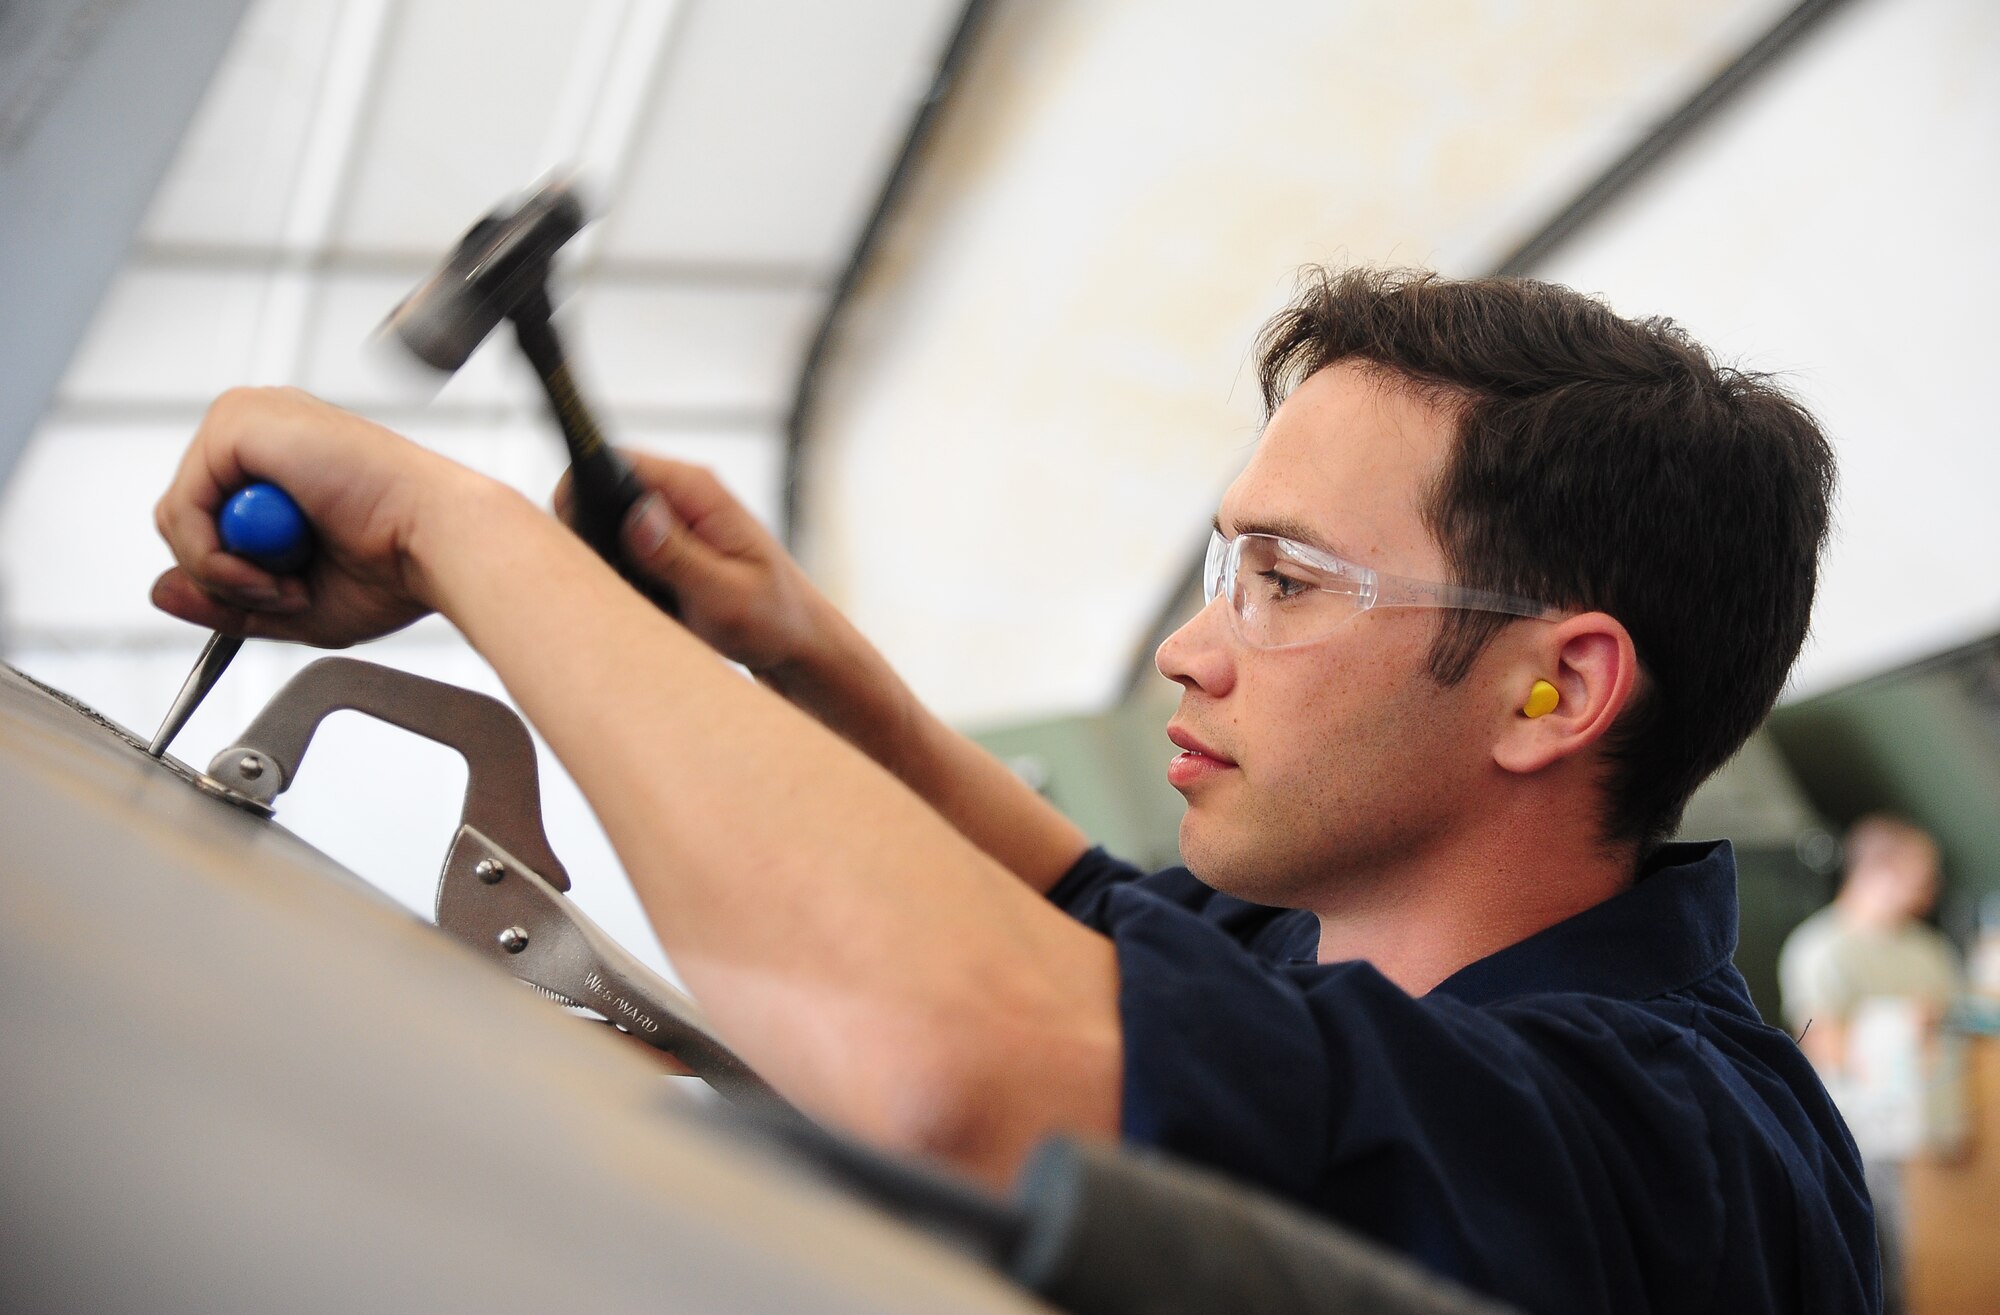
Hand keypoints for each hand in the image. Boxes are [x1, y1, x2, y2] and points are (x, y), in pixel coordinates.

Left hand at [151, 387, 494, 646]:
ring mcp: (248, 419)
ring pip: (177, 516)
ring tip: (290, 576)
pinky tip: (275, 561)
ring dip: (225, 570)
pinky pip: (181, 508)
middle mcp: (262, 431)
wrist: (440, 539)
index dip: (234, 576)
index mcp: (281, 460)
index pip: (208, 521)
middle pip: (186, 517)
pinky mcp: (238, 423)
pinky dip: (215, 556)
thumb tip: (160, 591)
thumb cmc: (397, 564)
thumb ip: (225, 597)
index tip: (292, 595)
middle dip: (228, 574)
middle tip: (293, 590)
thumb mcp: (294, 602)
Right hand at [554, 453, 825, 675]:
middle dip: (592, 535)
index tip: (578, 537)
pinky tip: (651, 606)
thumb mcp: (723, 595)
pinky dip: (624, 577)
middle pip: (603, 492)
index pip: (617, 461)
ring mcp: (678, 518)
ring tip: (643, 600)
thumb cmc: (774, 619)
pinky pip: (625, 549)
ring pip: (609, 524)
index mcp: (699, 490)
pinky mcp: (673, 543)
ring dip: (609, 561)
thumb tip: (637, 518)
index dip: (583, 491)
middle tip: (616, 583)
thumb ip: (677, 557)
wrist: (798, 641)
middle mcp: (685, 494)